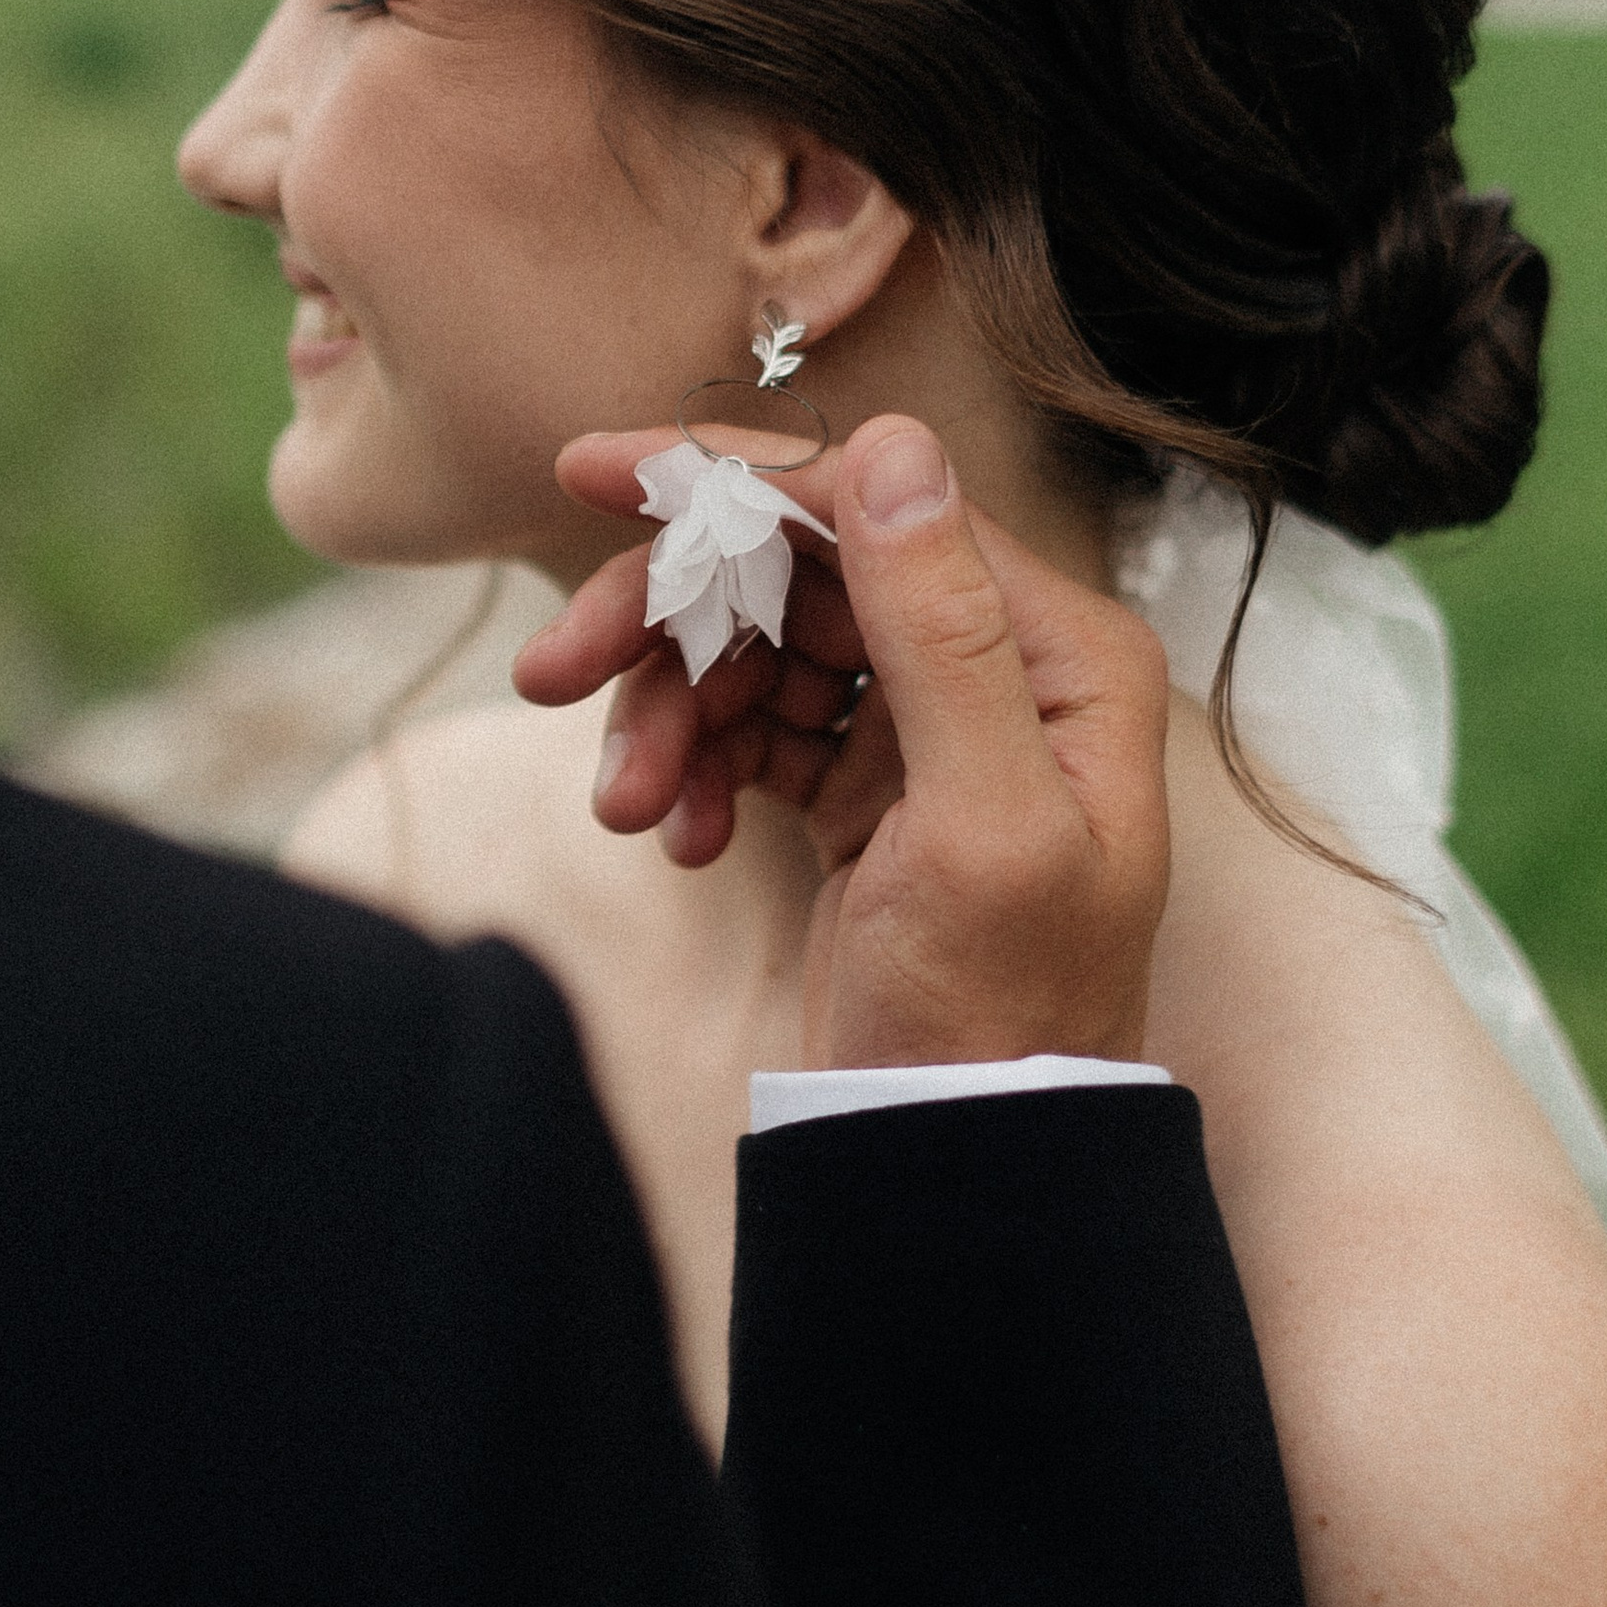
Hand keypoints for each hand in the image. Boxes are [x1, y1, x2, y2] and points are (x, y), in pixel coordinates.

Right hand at [516, 415, 1171, 1069]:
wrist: (959, 1162)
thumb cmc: (1003, 1011)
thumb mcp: (981, 818)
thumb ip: (941, 628)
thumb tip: (896, 444)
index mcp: (1058, 653)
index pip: (874, 507)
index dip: (730, 482)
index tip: (589, 475)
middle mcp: (997, 668)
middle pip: (793, 572)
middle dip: (666, 614)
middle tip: (548, 668)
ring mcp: (922, 729)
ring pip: (752, 649)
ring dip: (667, 712)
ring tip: (624, 802)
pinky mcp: (859, 791)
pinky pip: (744, 730)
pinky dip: (692, 771)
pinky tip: (679, 838)